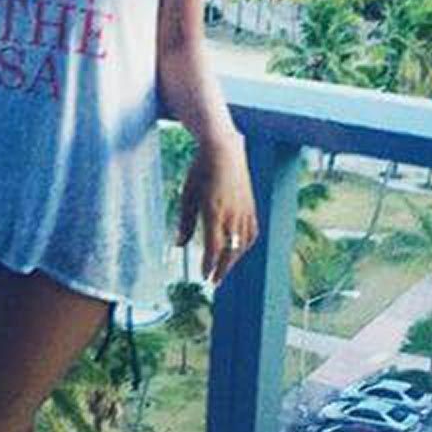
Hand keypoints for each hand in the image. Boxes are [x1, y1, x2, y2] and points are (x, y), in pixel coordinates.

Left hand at [175, 133, 258, 283]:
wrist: (225, 150)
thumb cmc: (201, 171)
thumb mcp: (187, 195)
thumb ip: (185, 222)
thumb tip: (179, 245)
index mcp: (214, 212)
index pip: (214, 247)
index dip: (209, 264)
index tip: (204, 276)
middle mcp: (232, 214)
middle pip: (230, 250)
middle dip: (222, 269)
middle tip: (214, 281)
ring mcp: (245, 211)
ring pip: (243, 244)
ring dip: (233, 260)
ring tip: (223, 269)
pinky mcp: (251, 207)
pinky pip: (252, 233)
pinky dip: (245, 246)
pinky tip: (238, 251)